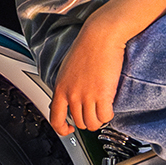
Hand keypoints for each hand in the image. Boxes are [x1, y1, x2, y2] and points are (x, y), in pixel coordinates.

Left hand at [49, 12, 126, 135]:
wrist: (101, 35)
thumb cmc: (88, 45)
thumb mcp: (69, 67)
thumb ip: (68, 84)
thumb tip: (72, 96)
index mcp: (61, 87)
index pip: (55, 119)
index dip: (62, 129)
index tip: (69, 129)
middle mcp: (72, 94)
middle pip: (79, 122)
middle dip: (87, 121)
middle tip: (94, 114)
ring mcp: (87, 96)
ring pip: (92, 123)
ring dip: (99, 120)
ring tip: (103, 112)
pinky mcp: (103, 95)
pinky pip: (105, 116)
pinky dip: (108, 116)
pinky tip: (110, 108)